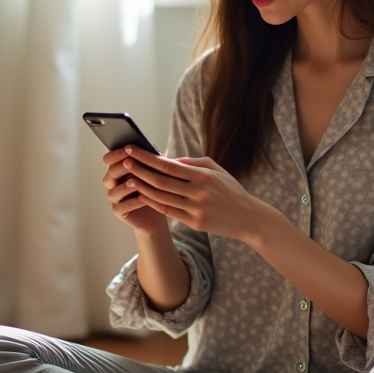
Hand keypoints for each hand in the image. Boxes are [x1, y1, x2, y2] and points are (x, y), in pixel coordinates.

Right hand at [101, 147, 165, 234]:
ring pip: (113, 191)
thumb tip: (154, 150)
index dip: (116, 154)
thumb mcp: (157, 171)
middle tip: (130, 162)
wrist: (161, 209)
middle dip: (121, 167)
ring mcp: (115, 198)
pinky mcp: (119, 211)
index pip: (109, 159)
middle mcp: (113, 183)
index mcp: (119, 169)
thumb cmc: (157, 187)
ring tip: (135, 182)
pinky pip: (121, 206)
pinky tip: (143, 198)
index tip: (128, 149)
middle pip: (110, 173)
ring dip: (125, 186)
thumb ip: (152, 160)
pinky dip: (132, 202)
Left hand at [120, 146, 273, 243]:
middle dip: (139, 170)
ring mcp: (195, 209)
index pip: (168, 165)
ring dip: (142, 187)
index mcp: (203, 175)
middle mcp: (198, 192)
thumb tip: (169, 159)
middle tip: (124, 162)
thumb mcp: (217, 170)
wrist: (249, 218)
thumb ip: (193, 163)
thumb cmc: (231, 191)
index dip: (147, 158)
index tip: (132, 149)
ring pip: (160, 197)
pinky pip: (167, 211)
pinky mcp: (194, 223)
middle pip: (160, 181)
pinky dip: (153, 202)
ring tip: (129, 178)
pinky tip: (142, 195)